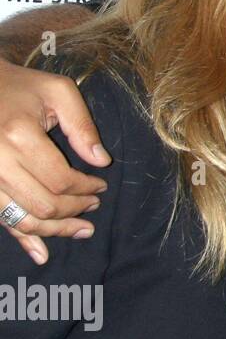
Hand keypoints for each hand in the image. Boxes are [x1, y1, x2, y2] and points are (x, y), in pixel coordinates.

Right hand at [0, 58, 110, 263]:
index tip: (101, 186)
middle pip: (43, 204)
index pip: (61, 179)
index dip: (86, 188)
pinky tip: (41, 253)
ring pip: (22, 218)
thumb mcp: (58, 91)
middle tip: (94, 207)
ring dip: (54, 230)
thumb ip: (83, 125)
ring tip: (81, 230)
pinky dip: (22, 238)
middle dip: (74, 211)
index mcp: (18, 136)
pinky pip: (0, 219)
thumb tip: (101, 161)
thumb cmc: (18, 85)